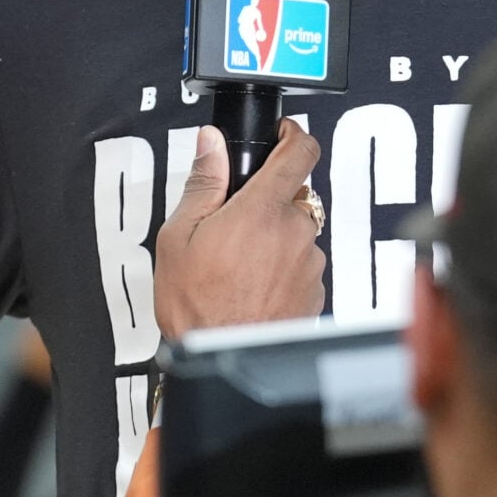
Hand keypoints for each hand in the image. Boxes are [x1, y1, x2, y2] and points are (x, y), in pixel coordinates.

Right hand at [155, 119, 325, 339]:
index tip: (282, 134)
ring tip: (238, 264)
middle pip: (294, 195)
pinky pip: (302, 263)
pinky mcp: (316, 292)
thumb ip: (203, 182)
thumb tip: (211, 144)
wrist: (221, 362)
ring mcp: (310, 264)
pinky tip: (253, 285)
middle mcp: (296, 233)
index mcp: (263, 211)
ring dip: (275, 237)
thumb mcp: (180, 236)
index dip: (293, 134)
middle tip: (234, 223)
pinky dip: (283, 267)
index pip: (300, 151)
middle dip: (268, 202)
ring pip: (298, 232)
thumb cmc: (198, 308)